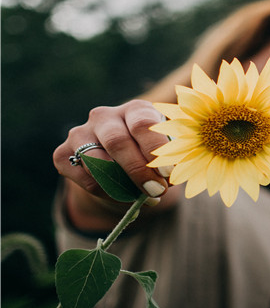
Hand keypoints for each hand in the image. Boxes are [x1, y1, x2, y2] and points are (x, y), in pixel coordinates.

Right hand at [53, 100, 173, 226]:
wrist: (119, 162)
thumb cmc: (151, 152)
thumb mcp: (165, 150)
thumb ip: (167, 160)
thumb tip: (167, 179)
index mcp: (135, 109)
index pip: (142, 123)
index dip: (155, 149)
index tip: (168, 173)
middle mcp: (104, 116)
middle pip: (117, 141)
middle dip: (138, 170)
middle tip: (156, 190)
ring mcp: (80, 133)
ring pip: (97, 162)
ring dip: (123, 185)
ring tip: (144, 197)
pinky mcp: (62, 154)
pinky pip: (86, 179)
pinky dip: (108, 193)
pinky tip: (125, 197)